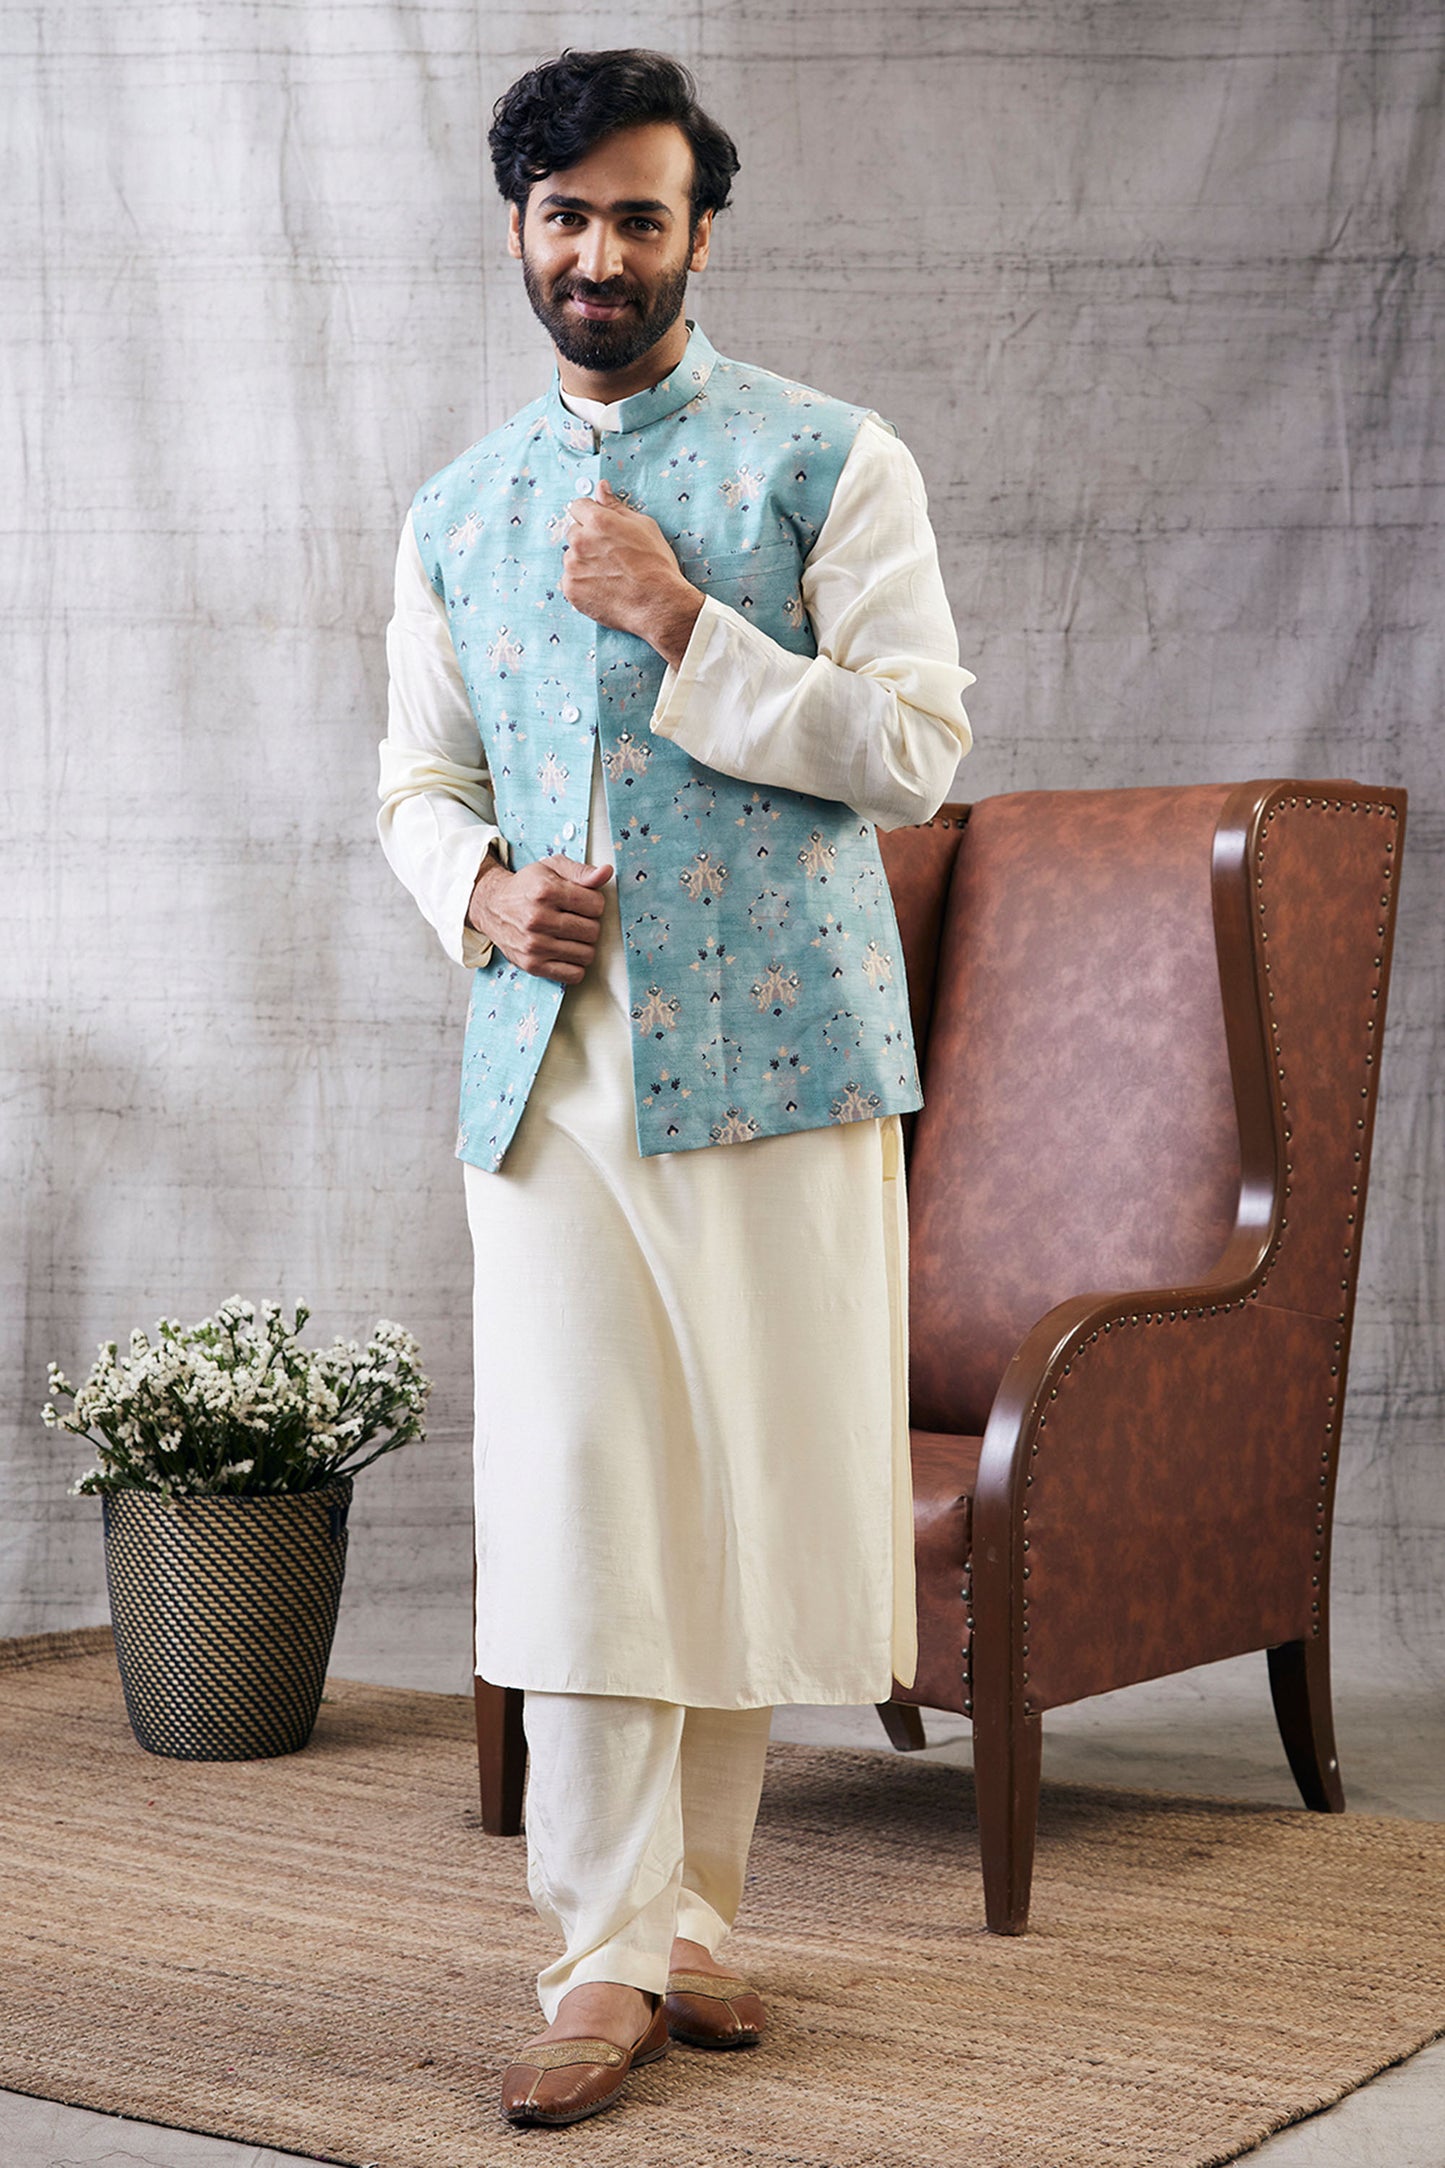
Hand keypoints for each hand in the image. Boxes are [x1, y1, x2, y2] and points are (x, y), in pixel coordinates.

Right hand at [467, 852, 613, 983]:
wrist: (492, 907)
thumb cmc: (527, 887)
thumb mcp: (552, 868)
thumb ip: (581, 870)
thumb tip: (606, 873)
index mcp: (545, 891)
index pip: (596, 905)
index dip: (594, 903)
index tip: (582, 902)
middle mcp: (538, 919)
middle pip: (593, 931)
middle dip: (589, 924)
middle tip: (574, 919)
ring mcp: (534, 945)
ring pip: (587, 954)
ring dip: (583, 945)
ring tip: (569, 935)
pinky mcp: (532, 965)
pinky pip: (574, 974)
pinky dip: (576, 965)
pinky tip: (566, 952)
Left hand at [561, 478, 704, 665]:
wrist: (658, 605)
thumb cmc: (656, 566)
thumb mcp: (643, 526)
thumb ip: (616, 506)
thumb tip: (602, 488)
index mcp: (597, 522)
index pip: (578, 506)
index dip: (590, 515)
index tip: (600, 527)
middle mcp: (580, 542)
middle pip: (573, 532)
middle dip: (587, 539)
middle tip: (610, 555)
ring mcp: (573, 568)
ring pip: (571, 558)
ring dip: (584, 562)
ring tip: (609, 574)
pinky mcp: (572, 590)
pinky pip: (571, 581)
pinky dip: (583, 583)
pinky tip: (603, 588)